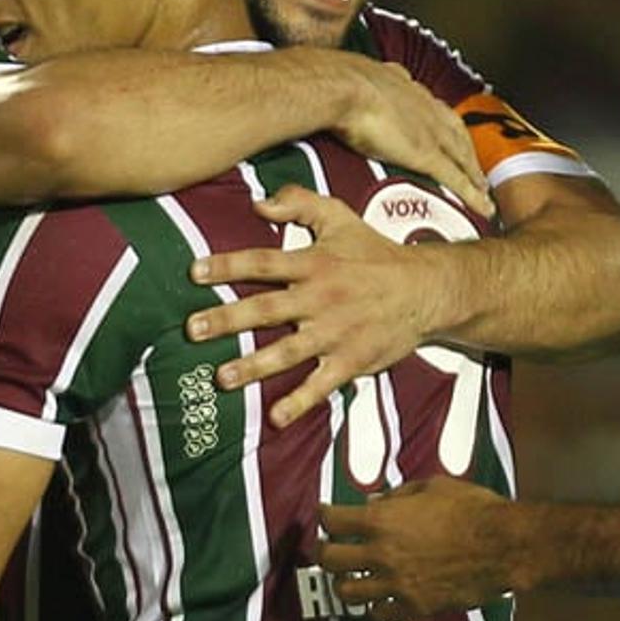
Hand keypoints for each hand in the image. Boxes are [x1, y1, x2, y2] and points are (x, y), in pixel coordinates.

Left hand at [187, 185, 450, 426]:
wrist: (426, 290)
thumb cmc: (377, 254)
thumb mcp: (342, 218)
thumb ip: (301, 204)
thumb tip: (259, 203)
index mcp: (315, 263)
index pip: (264, 262)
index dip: (228, 266)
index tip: (194, 273)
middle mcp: (322, 298)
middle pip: (267, 308)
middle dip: (227, 319)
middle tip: (192, 329)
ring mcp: (337, 332)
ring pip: (289, 351)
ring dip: (254, 365)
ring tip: (222, 377)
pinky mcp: (352, 360)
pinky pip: (322, 384)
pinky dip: (300, 402)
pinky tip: (276, 417)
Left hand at [318, 477, 515, 620]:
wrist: (504, 545)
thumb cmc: (473, 509)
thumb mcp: (434, 487)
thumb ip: (398, 496)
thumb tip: (375, 503)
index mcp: (382, 519)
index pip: (333, 520)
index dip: (325, 516)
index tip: (327, 515)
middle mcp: (381, 553)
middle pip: (329, 559)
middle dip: (325, 551)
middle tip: (329, 548)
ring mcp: (395, 583)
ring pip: (347, 592)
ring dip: (344, 583)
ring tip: (350, 578)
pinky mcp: (414, 607)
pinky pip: (379, 615)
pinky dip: (375, 607)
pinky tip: (380, 600)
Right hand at [334, 59, 492, 217]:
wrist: (344, 87)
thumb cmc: (341, 81)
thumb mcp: (357, 76)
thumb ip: (363, 81)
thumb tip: (355, 79)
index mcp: (408, 90)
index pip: (436, 110)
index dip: (447, 126)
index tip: (452, 137)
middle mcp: (427, 109)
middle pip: (458, 134)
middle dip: (468, 151)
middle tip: (477, 169)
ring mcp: (431, 133)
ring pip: (463, 157)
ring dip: (475, 175)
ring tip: (484, 192)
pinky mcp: (427, 155)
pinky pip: (457, 179)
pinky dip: (472, 194)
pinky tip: (483, 208)